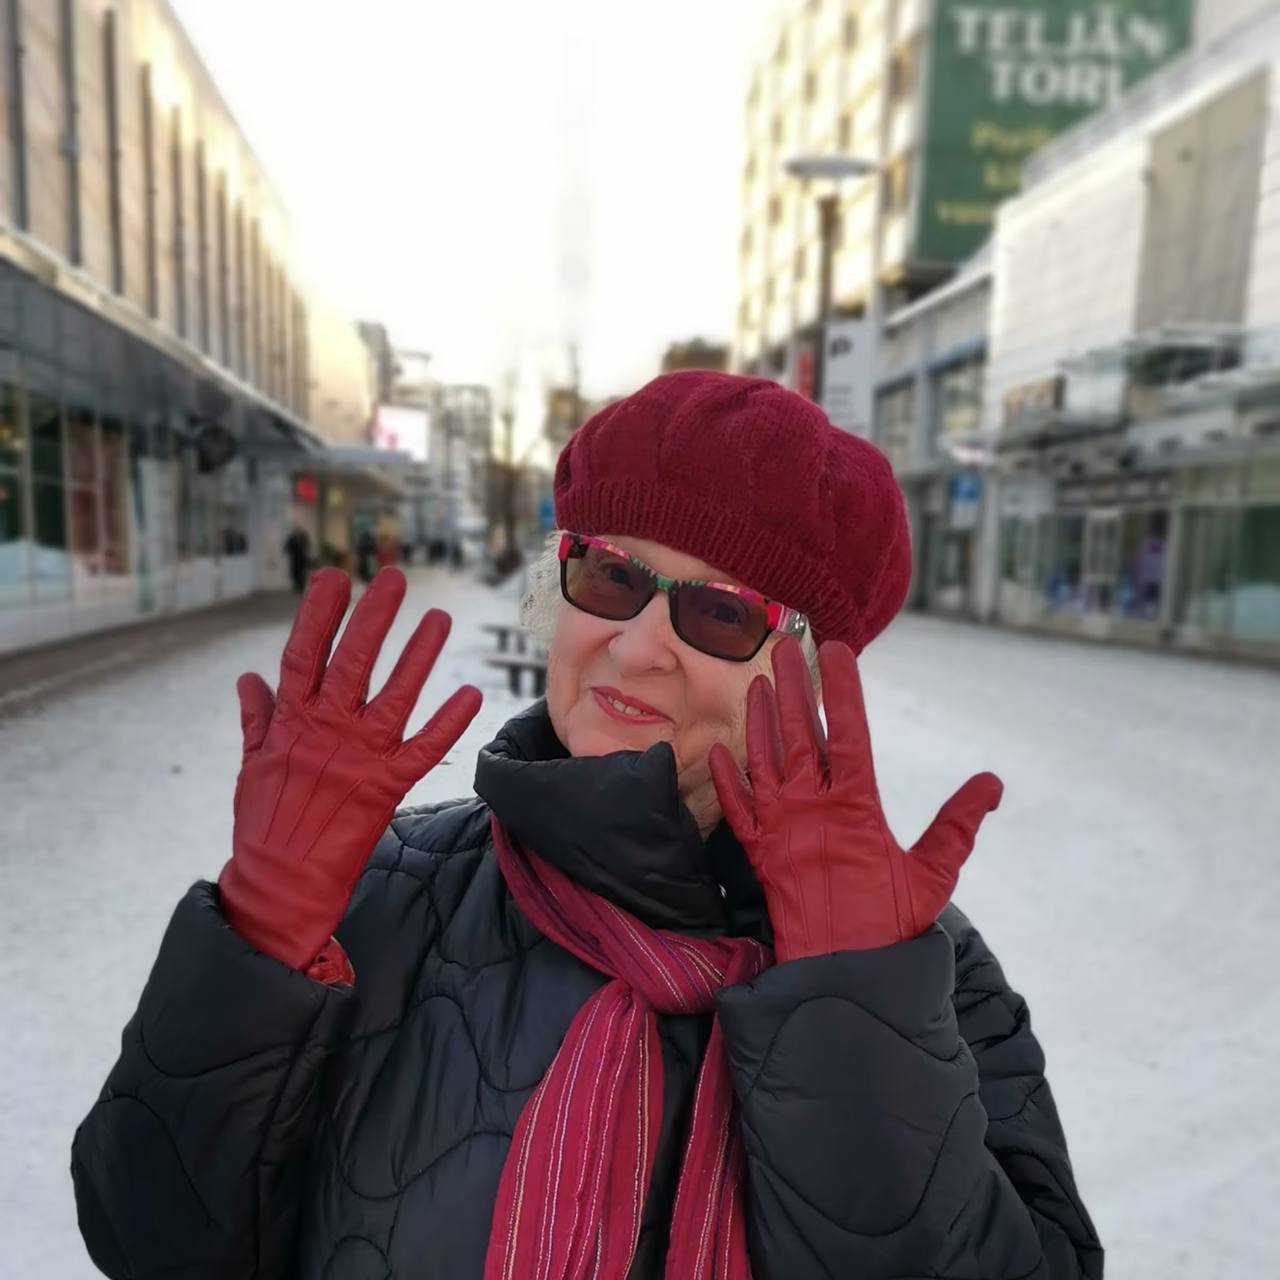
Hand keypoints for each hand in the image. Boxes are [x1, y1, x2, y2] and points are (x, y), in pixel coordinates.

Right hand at [218, 568, 481, 970]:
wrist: (281, 880)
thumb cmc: (264, 820)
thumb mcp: (252, 763)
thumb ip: (257, 717)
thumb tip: (249, 678)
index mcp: (292, 720)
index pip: (303, 653)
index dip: (318, 614)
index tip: (334, 578)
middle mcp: (326, 730)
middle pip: (352, 662)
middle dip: (373, 617)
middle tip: (394, 578)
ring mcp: (358, 756)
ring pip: (394, 695)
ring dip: (418, 655)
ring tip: (440, 618)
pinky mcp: (387, 785)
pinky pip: (424, 748)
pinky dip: (448, 722)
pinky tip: (470, 693)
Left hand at [708, 637, 1001, 959]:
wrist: (841, 975)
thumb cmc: (891, 926)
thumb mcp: (934, 874)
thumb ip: (958, 824)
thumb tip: (992, 782)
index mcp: (855, 807)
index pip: (848, 731)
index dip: (843, 686)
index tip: (838, 648)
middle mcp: (811, 808)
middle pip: (798, 733)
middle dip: (792, 685)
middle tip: (785, 645)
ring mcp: (780, 828)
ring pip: (764, 760)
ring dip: (760, 719)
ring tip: (758, 681)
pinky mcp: (759, 853)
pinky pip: (737, 809)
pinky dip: (727, 779)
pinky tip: (720, 751)